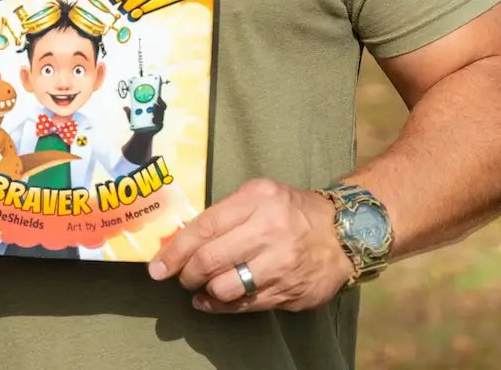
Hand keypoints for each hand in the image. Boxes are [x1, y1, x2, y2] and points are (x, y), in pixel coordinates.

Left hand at [122, 97, 166, 164]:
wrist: (141, 133)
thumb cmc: (138, 122)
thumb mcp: (132, 116)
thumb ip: (129, 112)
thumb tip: (124, 107)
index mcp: (153, 108)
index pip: (159, 101)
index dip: (159, 98)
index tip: (157, 96)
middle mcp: (158, 113)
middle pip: (162, 107)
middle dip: (160, 103)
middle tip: (154, 103)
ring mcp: (159, 119)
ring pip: (161, 115)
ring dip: (157, 112)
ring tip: (153, 111)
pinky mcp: (159, 126)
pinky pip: (160, 123)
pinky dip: (156, 120)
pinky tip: (153, 120)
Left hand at [147, 177, 353, 312]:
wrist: (342, 234)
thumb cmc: (292, 210)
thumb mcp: (260, 193)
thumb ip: (227, 211)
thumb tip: (185, 236)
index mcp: (257, 200)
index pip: (205, 226)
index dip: (176, 249)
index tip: (158, 266)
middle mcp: (268, 231)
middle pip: (210, 259)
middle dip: (185, 273)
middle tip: (177, 276)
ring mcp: (279, 264)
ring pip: (225, 287)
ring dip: (203, 290)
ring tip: (198, 285)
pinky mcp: (287, 291)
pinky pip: (244, 305)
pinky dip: (220, 306)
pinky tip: (210, 300)